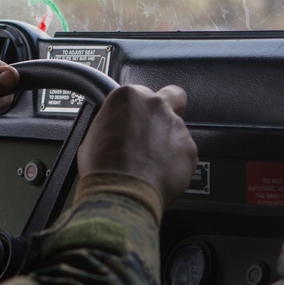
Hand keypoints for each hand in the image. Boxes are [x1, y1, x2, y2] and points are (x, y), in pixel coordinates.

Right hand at [78, 85, 197, 205]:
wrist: (121, 192)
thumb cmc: (103, 168)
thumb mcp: (93, 135)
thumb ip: (113, 122)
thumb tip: (116, 129)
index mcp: (129, 96)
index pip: (140, 92)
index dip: (137, 109)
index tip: (134, 120)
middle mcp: (156, 106)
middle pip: (173, 95)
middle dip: (169, 106)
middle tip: (156, 126)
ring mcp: (176, 126)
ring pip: (178, 129)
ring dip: (168, 141)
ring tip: (152, 162)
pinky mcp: (190, 149)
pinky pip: (185, 152)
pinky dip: (176, 161)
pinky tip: (160, 172)